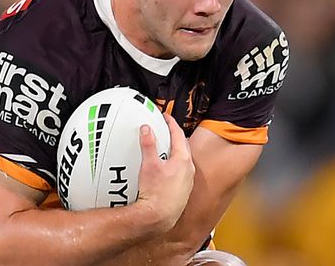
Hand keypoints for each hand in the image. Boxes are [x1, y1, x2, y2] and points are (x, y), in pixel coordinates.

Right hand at [135, 113, 194, 232]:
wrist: (158, 218)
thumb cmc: (156, 194)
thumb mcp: (149, 164)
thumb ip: (148, 144)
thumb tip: (146, 129)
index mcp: (182, 160)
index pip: (178, 135)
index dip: (171, 124)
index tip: (165, 118)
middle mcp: (188, 170)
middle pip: (183, 147)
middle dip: (174, 137)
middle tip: (164, 131)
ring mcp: (186, 182)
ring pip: (182, 161)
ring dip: (174, 153)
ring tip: (162, 150)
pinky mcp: (182, 192)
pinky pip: (179, 174)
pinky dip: (172, 167)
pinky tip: (162, 171)